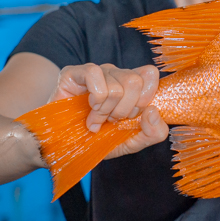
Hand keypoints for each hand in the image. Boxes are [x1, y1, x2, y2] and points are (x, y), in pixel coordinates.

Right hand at [49, 63, 167, 157]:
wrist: (65, 149)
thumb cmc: (99, 141)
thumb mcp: (133, 142)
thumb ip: (154, 132)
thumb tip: (152, 110)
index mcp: (133, 85)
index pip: (150, 73)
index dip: (144, 98)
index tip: (131, 116)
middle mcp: (116, 73)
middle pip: (134, 81)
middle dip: (124, 110)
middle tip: (111, 120)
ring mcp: (96, 72)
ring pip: (116, 85)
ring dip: (106, 111)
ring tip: (96, 120)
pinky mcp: (74, 73)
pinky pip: (94, 74)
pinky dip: (95, 100)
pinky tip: (89, 109)